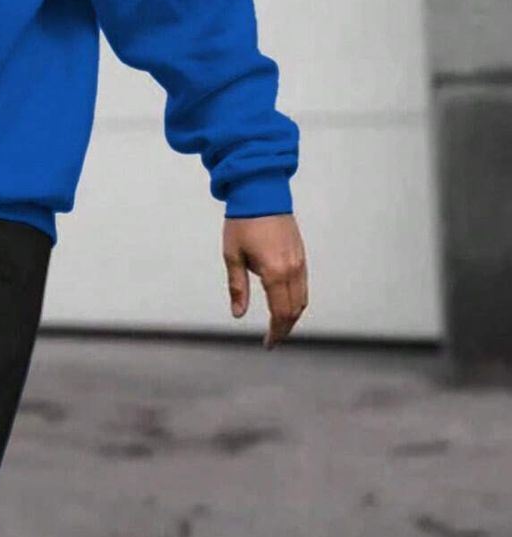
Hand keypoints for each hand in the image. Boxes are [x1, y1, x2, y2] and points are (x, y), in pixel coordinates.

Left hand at [223, 213, 308, 348]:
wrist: (261, 192)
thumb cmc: (242, 223)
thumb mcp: (233, 256)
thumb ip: (238, 287)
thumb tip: (238, 313)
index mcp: (274, 272)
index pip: (280, 313)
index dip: (276, 332)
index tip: (268, 344)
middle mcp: (292, 269)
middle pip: (295, 310)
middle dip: (285, 328)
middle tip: (273, 340)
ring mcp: (299, 261)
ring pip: (302, 298)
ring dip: (292, 316)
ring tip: (279, 326)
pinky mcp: (301, 254)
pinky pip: (303, 285)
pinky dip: (297, 300)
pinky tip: (285, 304)